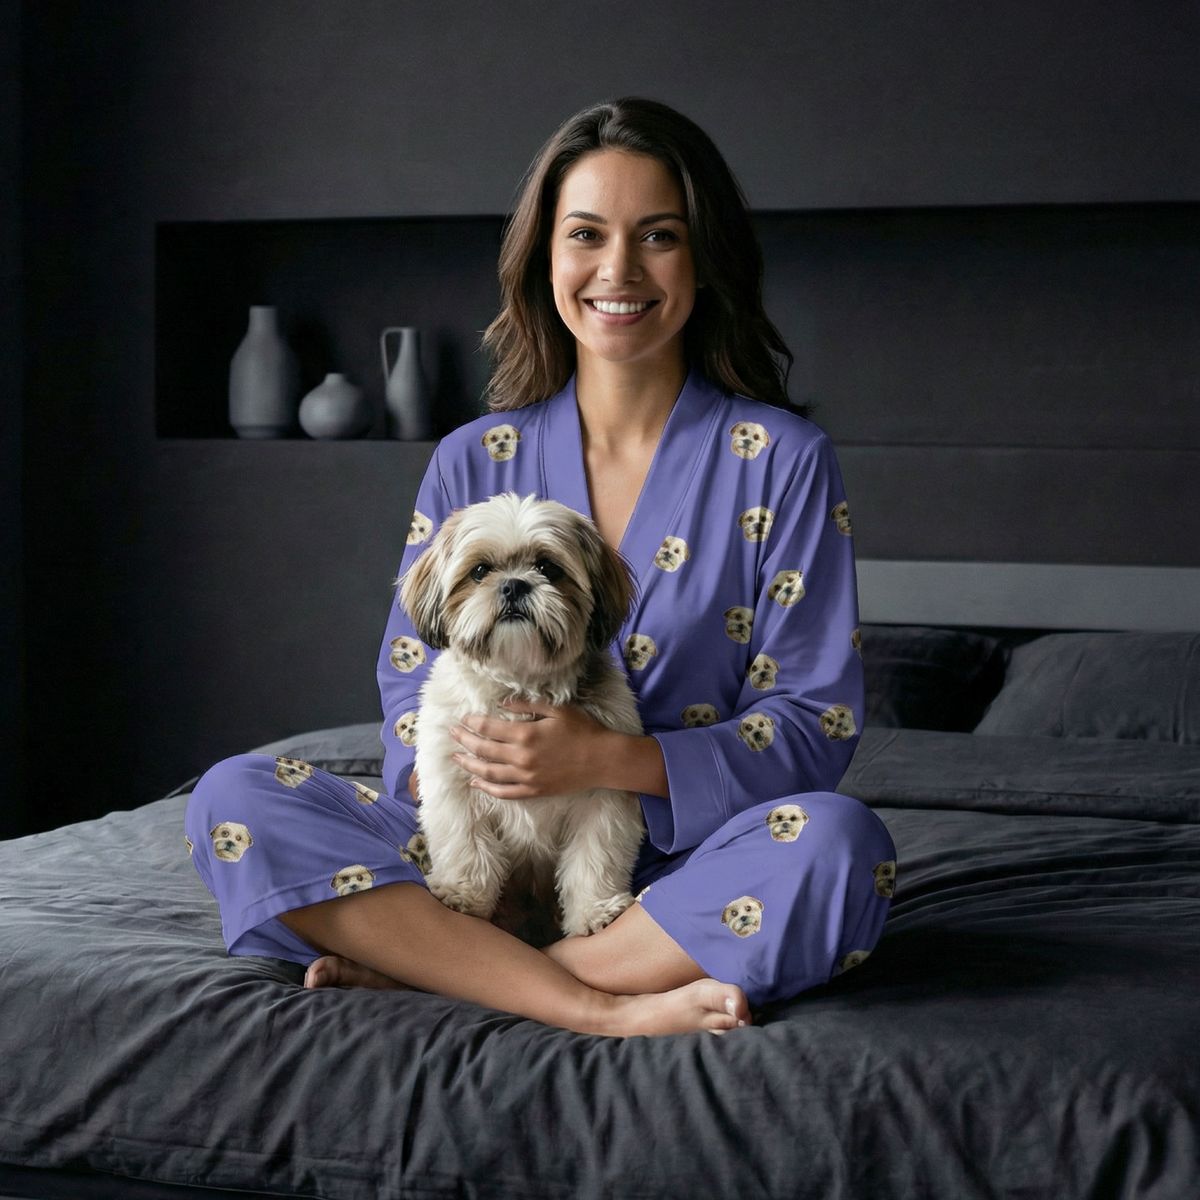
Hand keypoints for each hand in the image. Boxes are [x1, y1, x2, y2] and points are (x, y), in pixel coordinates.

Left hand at [449, 699, 665, 799]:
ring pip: (488, 773)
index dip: (472, 723)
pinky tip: (476, 783)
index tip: (463, 718)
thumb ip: (527, 705)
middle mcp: (521, 757)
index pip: (489, 728)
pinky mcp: (534, 791)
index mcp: (526, 734)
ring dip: (469, 765)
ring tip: (456, 757)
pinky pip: (504, 792)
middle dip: (464, 740)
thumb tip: (503, 703)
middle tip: (452, 733)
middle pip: (483, 750)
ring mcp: (526, 777)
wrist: (602, 759)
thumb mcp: (557, 709)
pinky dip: (487, 789)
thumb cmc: (582, 730)